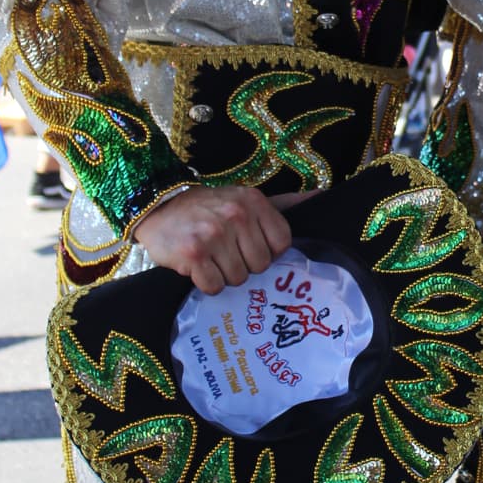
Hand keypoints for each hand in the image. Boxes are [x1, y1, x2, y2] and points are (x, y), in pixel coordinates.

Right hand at [134, 185, 292, 292]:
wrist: (159, 206)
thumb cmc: (208, 208)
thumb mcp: (245, 198)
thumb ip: (283, 203)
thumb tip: (323, 196)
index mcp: (254, 202)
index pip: (281, 244)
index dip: (266, 252)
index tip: (248, 245)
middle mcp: (236, 215)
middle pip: (260, 265)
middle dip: (243, 264)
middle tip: (225, 251)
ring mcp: (214, 234)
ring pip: (238, 278)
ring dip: (223, 274)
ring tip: (210, 257)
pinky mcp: (194, 253)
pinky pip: (214, 286)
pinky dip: (206, 282)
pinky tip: (198, 266)